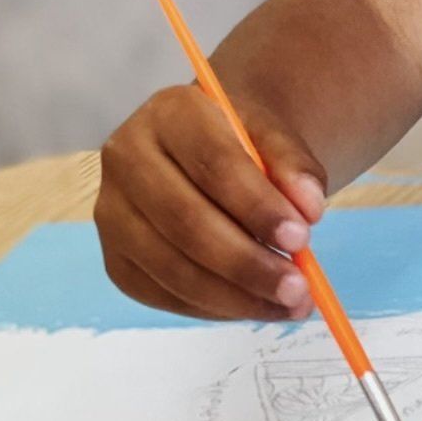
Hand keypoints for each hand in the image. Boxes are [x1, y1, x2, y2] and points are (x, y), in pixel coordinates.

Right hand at [95, 84, 327, 320]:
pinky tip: (254, 304)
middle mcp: (127, 158)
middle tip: (298, 287)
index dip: (256, 205)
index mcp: (170, 112)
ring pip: (172, 268)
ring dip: (235, 295)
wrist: (209, 152)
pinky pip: (163, 295)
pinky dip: (214, 308)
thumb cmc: (243, 144)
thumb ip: (295, 167)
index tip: (301, 238)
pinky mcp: (116, 259)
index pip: (212, 163)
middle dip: (247, 263)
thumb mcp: (275, 139)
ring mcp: (113, 213)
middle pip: (185, 221)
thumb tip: (308, 210)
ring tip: (289, 304)